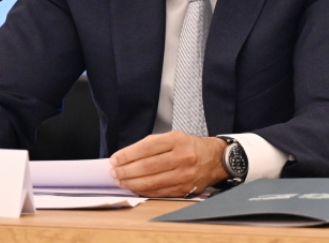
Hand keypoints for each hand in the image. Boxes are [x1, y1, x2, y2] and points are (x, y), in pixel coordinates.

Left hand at [109, 131, 227, 196]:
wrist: (215, 159)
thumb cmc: (190, 147)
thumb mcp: (174, 137)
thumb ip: (152, 145)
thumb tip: (126, 157)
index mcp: (177, 140)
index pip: (147, 147)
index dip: (128, 155)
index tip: (115, 159)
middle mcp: (182, 157)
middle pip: (147, 166)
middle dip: (126, 171)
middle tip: (114, 172)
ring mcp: (184, 175)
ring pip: (151, 182)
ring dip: (131, 183)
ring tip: (120, 181)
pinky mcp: (184, 189)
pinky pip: (159, 192)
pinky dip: (143, 191)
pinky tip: (134, 187)